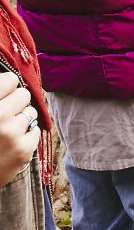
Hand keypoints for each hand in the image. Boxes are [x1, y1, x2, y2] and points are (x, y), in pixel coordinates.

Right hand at [0, 71, 39, 187]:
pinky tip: (10, 144)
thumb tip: (11, 79)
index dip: (7, 87)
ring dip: (21, 119)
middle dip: (15, 103)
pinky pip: (35, 130)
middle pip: (24, 94)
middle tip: (3, 115)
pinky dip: (26, 136)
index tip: (3, 95)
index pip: (10, 79)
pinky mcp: (23, 151)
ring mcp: (11, 134)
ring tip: (5, 131)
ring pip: (31, 112)